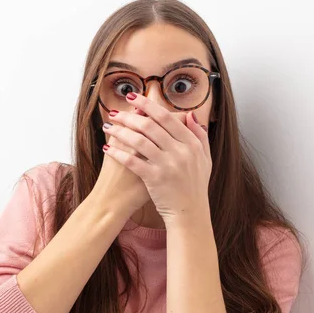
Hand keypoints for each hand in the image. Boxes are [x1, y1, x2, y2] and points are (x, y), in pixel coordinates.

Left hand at [101, 93, 211, 226]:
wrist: (190, 214)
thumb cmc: (195, 186)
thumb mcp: (205, 159)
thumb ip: (199, 136)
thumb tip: (189, 114)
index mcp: (192, 144)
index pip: (167, 118)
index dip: (148, 105)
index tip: (134, 99)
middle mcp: (180, 152)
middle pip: (150, 125)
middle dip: (129, 115)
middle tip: (115, 111)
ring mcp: (167, 165)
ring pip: (139, 140)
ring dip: (120, 131)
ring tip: (108, 126)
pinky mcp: (154, 179)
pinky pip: (132, 160)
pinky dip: (118, 152)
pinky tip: (107, 147)